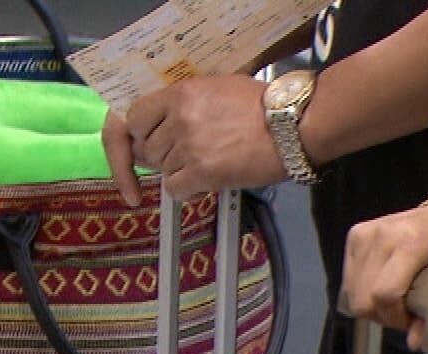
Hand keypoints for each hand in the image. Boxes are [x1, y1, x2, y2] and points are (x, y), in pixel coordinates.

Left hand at [101, 76, 284, 205]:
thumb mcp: (217, 88)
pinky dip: (187, 190)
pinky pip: (174, 189)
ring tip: (210, 160)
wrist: (294, 124)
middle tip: (192, 152)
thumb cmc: (262, 105)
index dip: (139, 133)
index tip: (148, 141)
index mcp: (180, 93)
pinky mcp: (200, 171)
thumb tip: (157, 127)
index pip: (134, 117)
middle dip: (165, 155)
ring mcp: (188, 146)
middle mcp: (179, 118)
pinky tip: (207, 180)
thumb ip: (184, 104)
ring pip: (162, 170)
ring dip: (181, 171)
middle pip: (148, 148)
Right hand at [341, 197, 427, 348]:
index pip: (384, 292)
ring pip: (351, 291)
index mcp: (412, 242)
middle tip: (402, 314)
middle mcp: (383, 234)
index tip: (410, 320)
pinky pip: (349, 278)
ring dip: (370, 303)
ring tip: (393, 300)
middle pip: (363, 296)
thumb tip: (415, 342)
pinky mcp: (356, 235)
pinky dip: (362, 290)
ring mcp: (366, 233)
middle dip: (381, 314)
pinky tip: (380, 287)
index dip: (393, 316)